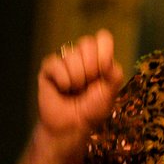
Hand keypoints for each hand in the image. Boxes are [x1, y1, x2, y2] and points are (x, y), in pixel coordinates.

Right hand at [36, 31, 124, 145]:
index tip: (103, 71)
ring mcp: (64, 61)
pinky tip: (62, 90)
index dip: (104, 53)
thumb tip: (109, 62)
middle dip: (91, 68)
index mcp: (100, 58)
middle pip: (87, 43)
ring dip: (76, 78)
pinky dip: (62, 80)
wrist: (71, 125)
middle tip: (88, 84)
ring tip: (75, 90)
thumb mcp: (110, 93)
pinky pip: (55, 64)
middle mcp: (82, 56)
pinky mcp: (48, 69)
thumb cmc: (92, 109)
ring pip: (71, 55)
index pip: (103, 38)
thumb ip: (115, 76)